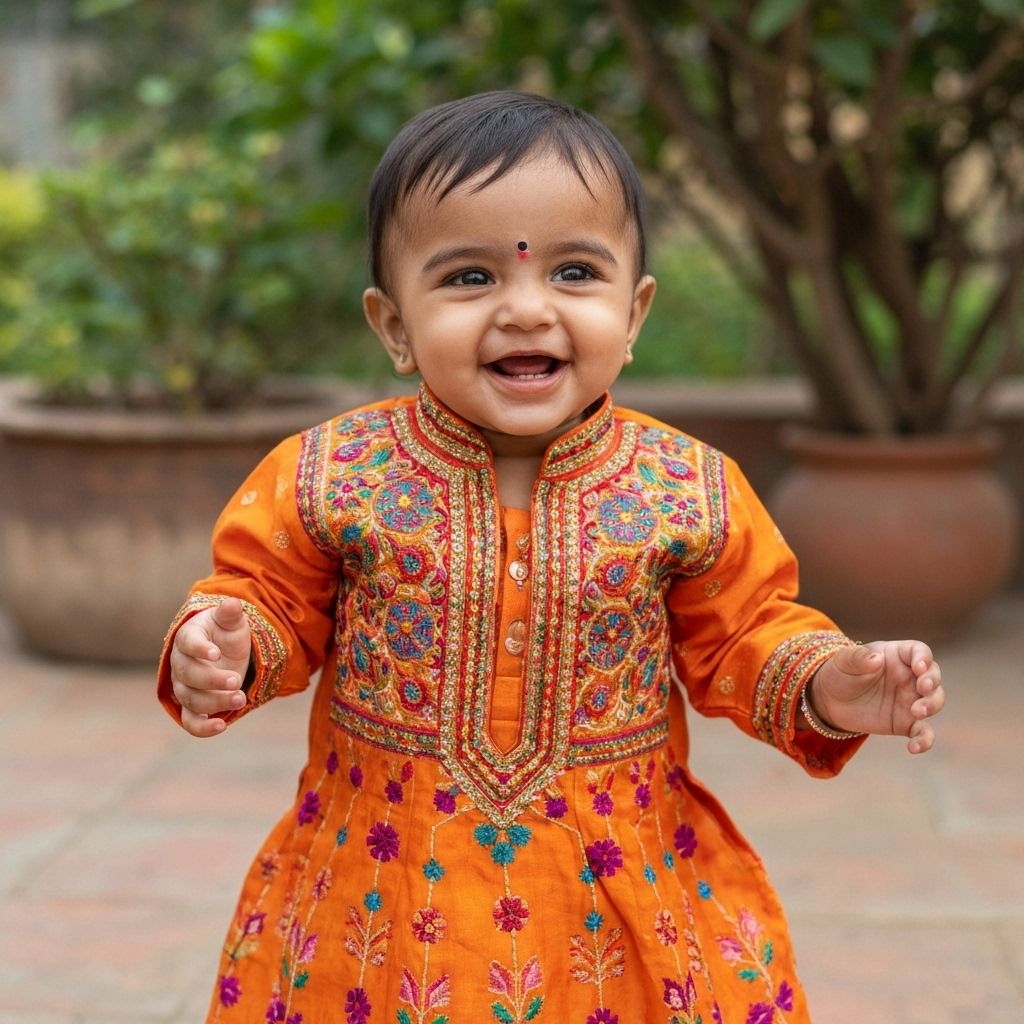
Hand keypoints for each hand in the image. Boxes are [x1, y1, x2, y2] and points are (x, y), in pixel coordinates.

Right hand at [169, 598, 251, 737]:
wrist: (224, 652)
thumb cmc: (225, 633)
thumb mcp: (231, 621)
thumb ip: (230, 613)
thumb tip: (231, 603)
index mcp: (188, 638)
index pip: (187, 643)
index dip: (199, 649)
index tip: (217, 653)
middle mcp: (180, 664)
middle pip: (188, 676)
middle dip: (212, 680)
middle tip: (237, 681)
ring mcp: (185, 687)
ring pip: (191, 699)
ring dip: (215, 702)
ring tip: (241, 698)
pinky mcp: (193, 707)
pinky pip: (190, 722)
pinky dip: (203, 728)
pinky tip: (221, 726)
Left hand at [809, 641, 944, 753]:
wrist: (830, 701)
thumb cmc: (840, 673)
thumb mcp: (843, 661)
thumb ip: (858, 657)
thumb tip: (877, 659)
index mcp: (897, 655)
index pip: (919, 651)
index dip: (923, 658)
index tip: (919, 667)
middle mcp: (910, 676)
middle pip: (933, 676)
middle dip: (932, 682)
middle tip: (922, 689)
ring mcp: (911, 700)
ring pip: (935, 701)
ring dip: (932, 705)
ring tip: (917, 712)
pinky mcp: (906, 723)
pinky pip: (923, 732)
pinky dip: (925, 740)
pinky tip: (914, 747)